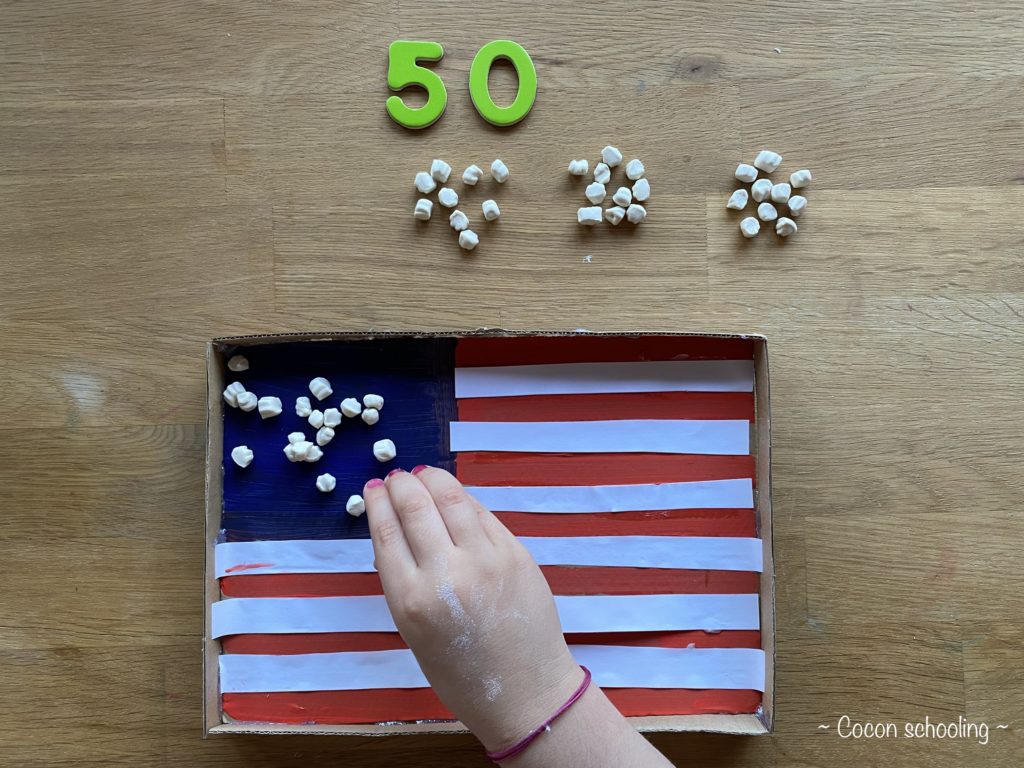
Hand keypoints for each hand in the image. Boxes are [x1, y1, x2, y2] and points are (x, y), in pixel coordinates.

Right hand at [363, 466, 582, 749]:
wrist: (525, 692)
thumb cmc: (462, 673)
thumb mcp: (414, 633)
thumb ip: (405, 582)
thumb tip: (397, 531)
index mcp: (411, 601)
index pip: (386, 533)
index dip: (377, 503)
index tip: (373, 487)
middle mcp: (446, 574)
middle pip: (416, 507)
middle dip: (402, 484)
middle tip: (396, 476)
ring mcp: (486, 560)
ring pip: (452, 499)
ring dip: (433, 479)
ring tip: (423, 474)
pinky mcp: (516, 554)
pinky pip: (483, 515)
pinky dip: (463, 499)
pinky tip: (454, 495)